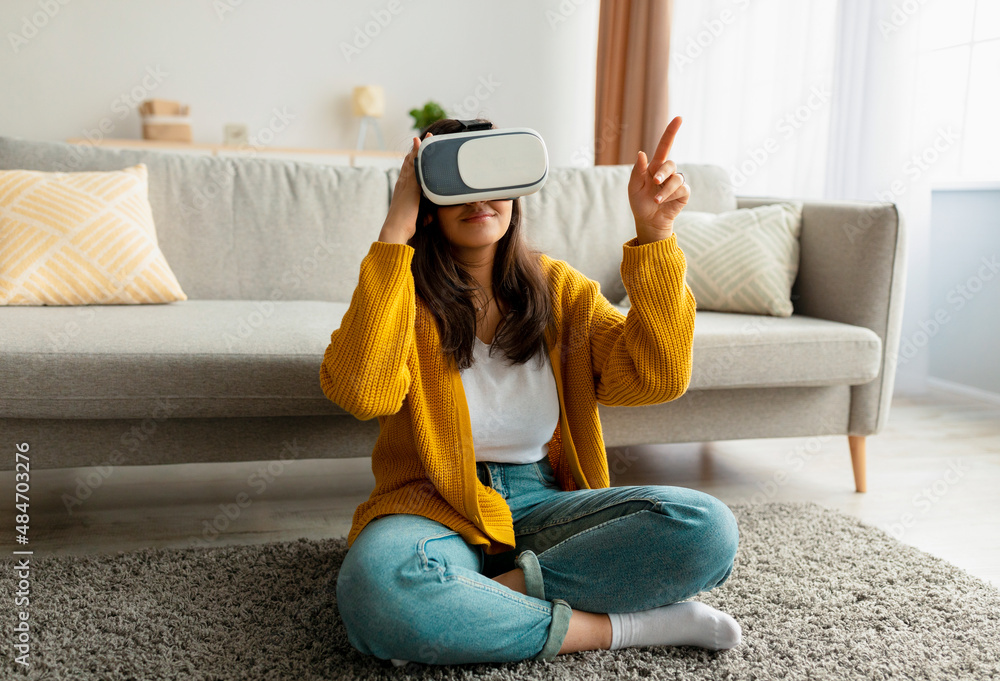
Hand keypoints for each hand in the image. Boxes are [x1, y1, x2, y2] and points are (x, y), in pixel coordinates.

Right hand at [379, 133, 431, 243]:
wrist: (395, 229)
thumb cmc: (404, 227)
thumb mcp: (417, 218)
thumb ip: (424, 214)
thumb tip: (429, 217)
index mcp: (403, 191)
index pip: (408, 172)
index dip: (413, 162)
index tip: (418, 152)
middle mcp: (402, 184)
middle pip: (409, 163)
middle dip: (416, 151)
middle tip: (423, 139)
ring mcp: (405, 183)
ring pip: (412, 161)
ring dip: (418, 148)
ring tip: (426, 137)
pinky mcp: (410, 184)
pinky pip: (414, 164)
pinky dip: (417, 153)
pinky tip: (421, 143)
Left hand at [628, 116, 689, 244]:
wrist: (648, 221)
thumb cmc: (639, 203)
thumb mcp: (634, 187)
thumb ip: (638, 171)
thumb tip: (642, 153)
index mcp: (654, 167)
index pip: (665, 145)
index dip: (671, 131)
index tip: (679, 118)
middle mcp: (667, 172)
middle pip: (670, 163)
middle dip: (662, 173)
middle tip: (654, 183)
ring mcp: (676, 182)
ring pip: (676, 179)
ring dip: (665, 190)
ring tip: (655, 200)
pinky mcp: (684, 193)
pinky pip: (682, 189)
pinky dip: (671, 196)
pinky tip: (663, 202)